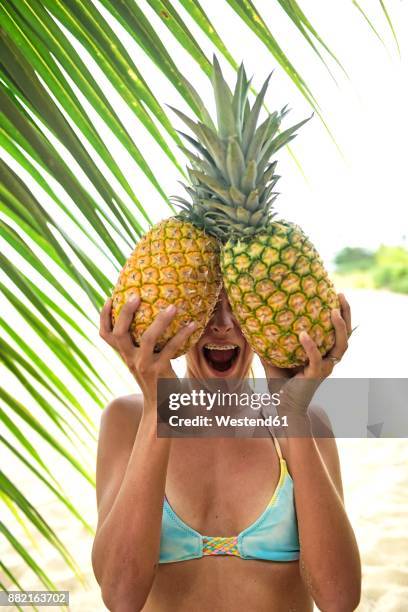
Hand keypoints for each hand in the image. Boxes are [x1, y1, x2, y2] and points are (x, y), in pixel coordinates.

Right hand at [99, 295, 196, 408]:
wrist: (161, 406)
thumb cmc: (155, 376)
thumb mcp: (143, 360)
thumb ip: (142, 343)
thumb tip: (153, 312)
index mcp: (124, 354)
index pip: (105, 335)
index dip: (103, 316)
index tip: (109, 297)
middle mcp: (130, 359)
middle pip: (119, 333)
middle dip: (125, 313)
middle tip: (136, 296)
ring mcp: (144, 365)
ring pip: (147, 339)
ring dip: (161, 321)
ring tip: (173, 306)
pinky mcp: (160, 371)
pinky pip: (171, 348)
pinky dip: (182, 334)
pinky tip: (192, 324)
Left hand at [261, 293, 351, 422]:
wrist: (282, 408)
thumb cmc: (280, 384)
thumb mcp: (273, 359)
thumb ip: (268, 343)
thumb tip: (253, 323)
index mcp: (322, 354)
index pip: (336, 332)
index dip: (341, 314)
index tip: (335, 294)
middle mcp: (328, 360)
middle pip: (346, 335)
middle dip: (346, 315)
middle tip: (340, 295)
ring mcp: (324, 368)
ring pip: (340, 346)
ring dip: (339, 328)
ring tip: (332, 311)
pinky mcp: (315, 376)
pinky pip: (316, 359)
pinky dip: (311, 346)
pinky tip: (303, 334)